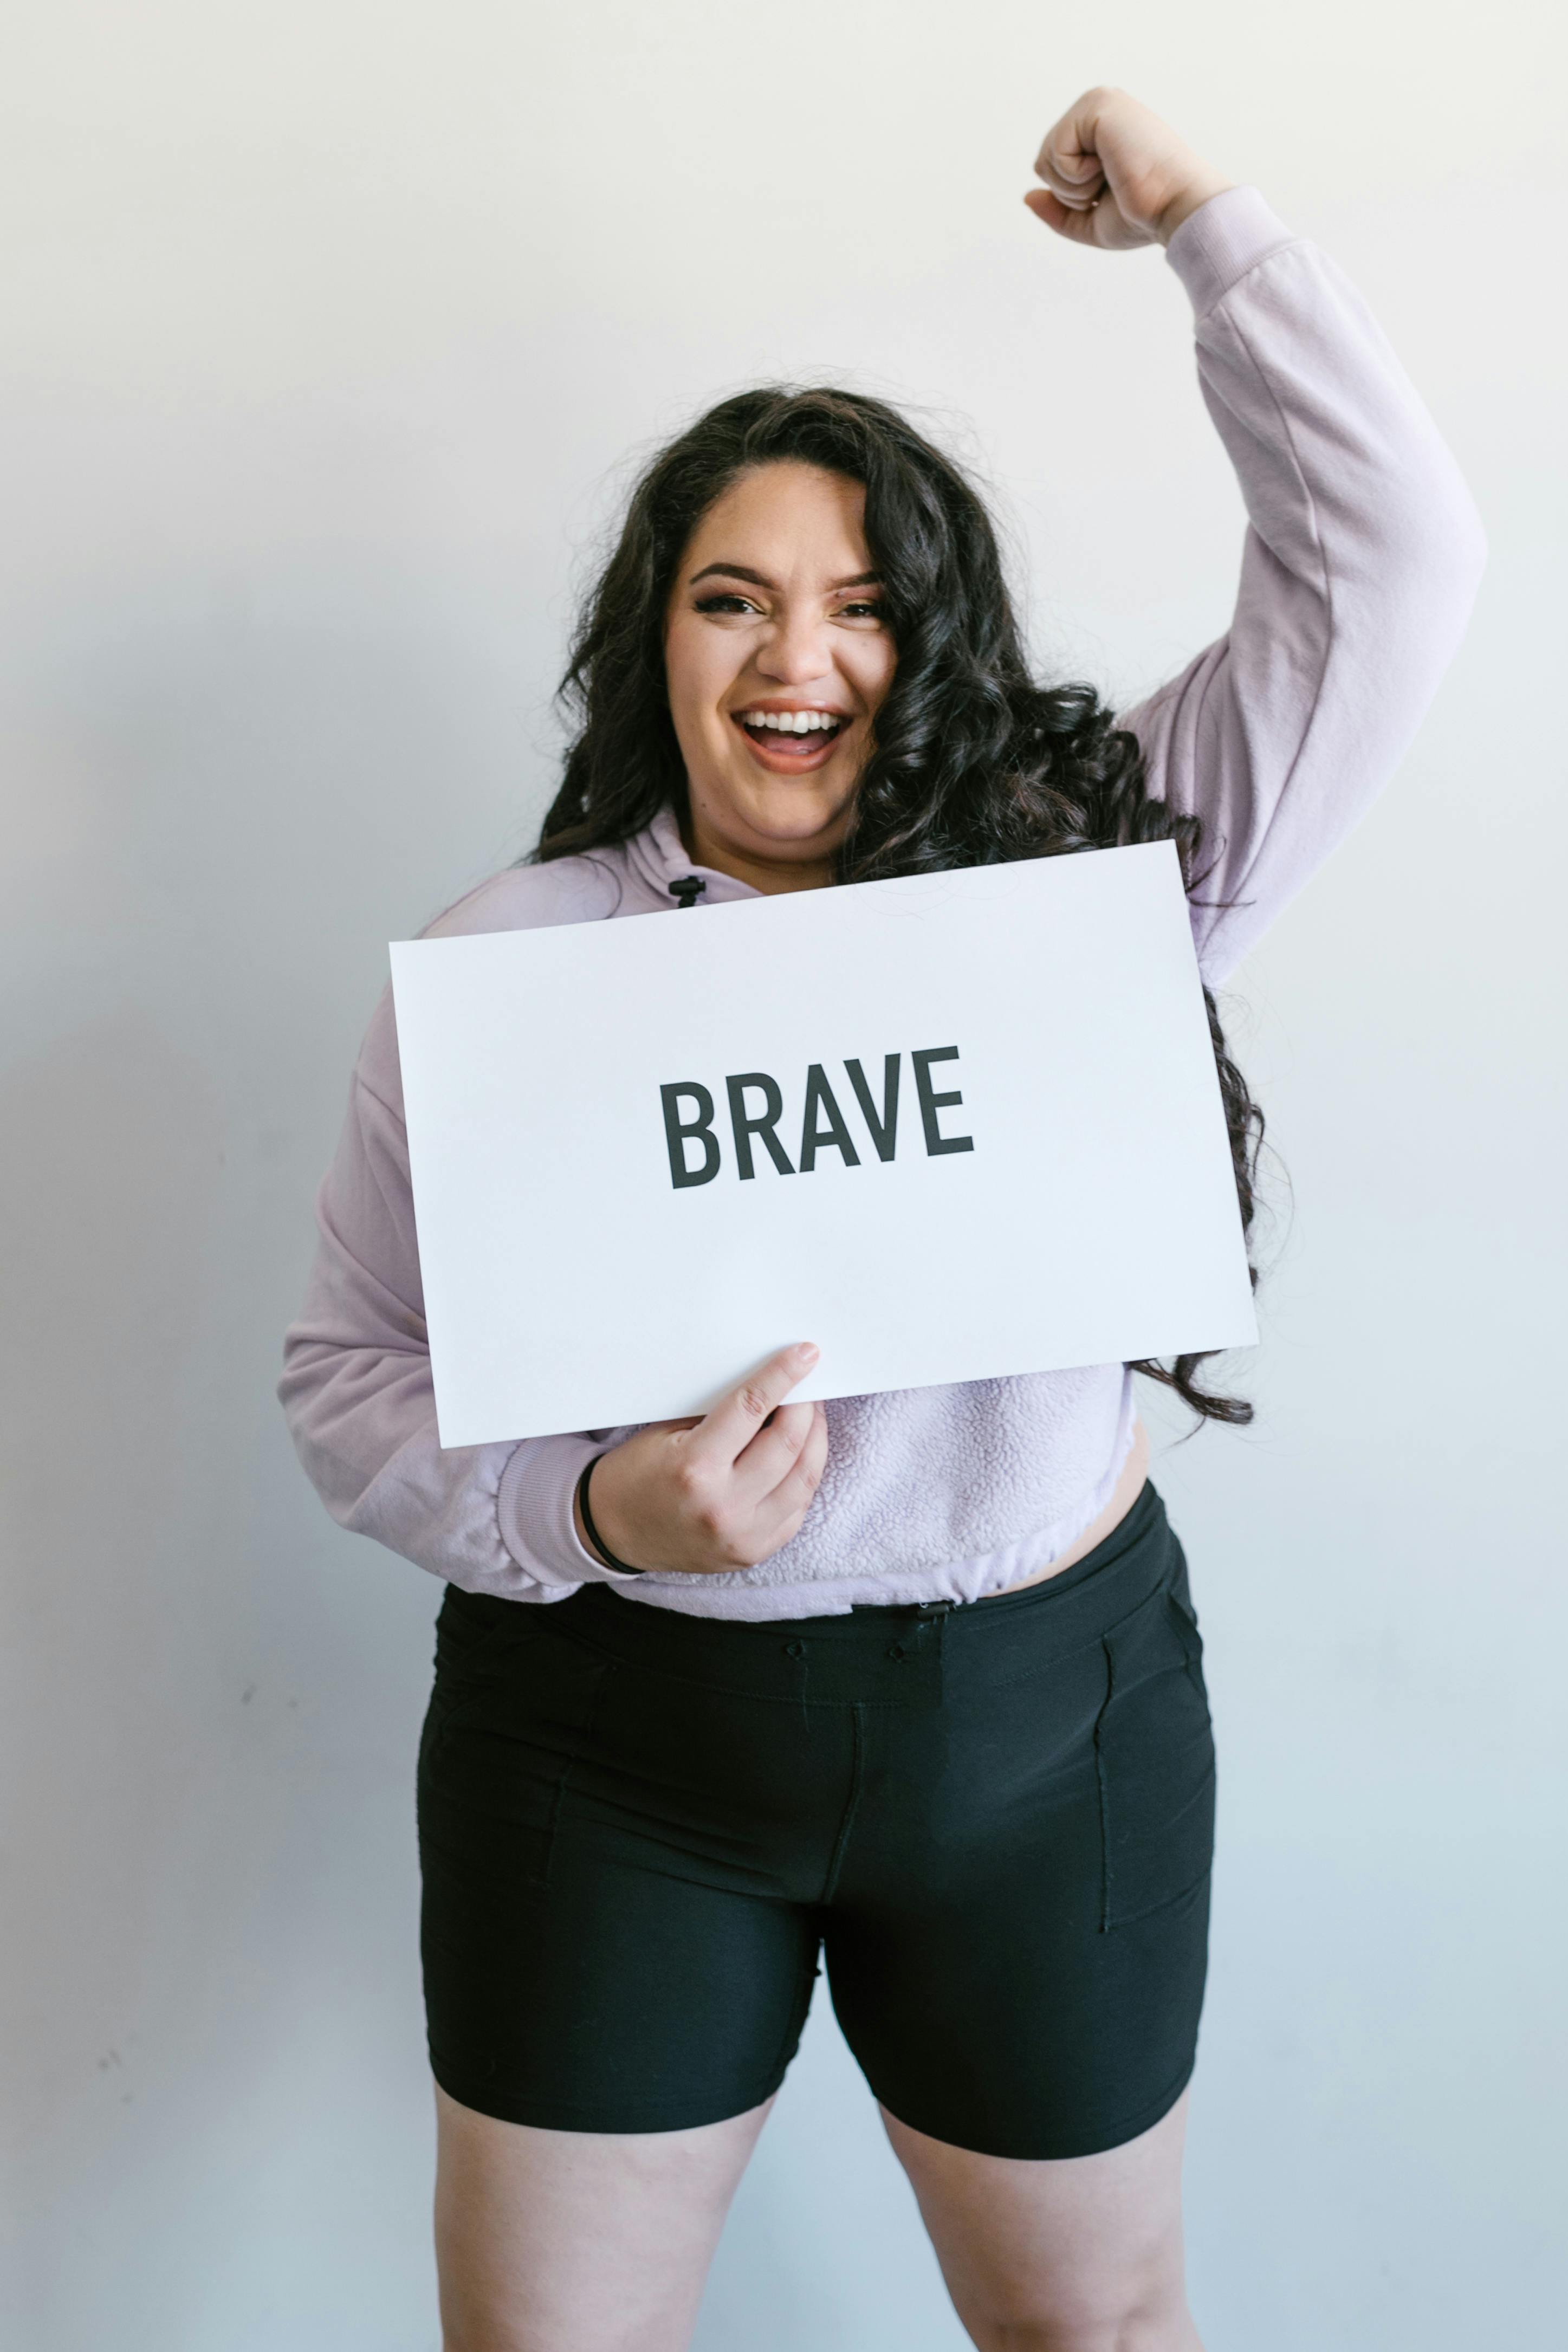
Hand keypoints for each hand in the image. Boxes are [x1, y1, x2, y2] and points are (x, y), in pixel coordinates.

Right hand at [576, 1342, 828, 1575]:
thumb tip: (770, 1386)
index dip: (783, 1375)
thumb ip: (719, 1413)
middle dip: (806, 1407)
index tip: (805, 1354)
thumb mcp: (667, 1431)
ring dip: (815, 1441)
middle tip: (809, 1387)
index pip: (752, 1408)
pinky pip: (797, 1510)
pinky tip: (799, 1458)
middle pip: (787, 1444)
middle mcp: (723, 1505)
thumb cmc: (637, 1473)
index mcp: (695, 1468)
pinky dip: (804, 1478)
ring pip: (804, 1479)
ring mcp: (742, 1536)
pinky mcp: (752, 1553)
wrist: (613, 1532)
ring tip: (811, 1419)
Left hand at [1025, 88, 1232, 250]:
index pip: (1054, 167)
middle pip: (1043, 162)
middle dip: (1069, 192)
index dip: (1073, 197)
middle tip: (1112, 186)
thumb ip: (1058, 210)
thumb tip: (1027, 196)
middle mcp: (1097, 110)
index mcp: (1099, 132)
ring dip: (1074, 186)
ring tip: (1113, 176)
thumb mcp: (1091, 222)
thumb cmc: (1145, 216)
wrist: (1176, 207)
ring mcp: (1097, 103)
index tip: (1113, 193)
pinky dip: (1077, 176)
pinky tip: (1110, 167)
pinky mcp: (1096, 106)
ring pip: (1045, 157)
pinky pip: (1055, 151)